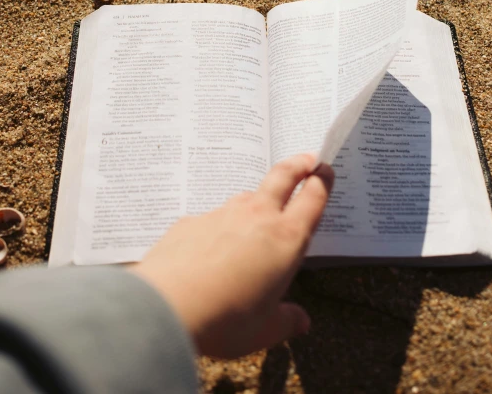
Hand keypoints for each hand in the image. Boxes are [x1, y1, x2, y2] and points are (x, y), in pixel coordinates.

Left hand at [131, 154, 333, 358]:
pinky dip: (220, 227)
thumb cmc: (223, 320)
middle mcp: (257, 217)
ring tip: (257, 219)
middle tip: (307, 159)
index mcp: (285, 239)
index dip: (322, 181)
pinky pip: (214, 218)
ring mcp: (223, 213)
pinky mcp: (193, 220)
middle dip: (298, 164)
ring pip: (247, 197)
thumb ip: (286, 321)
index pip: (312, 198)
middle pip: (283, 176)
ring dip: (258, 201)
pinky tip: (210, 252)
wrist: (166, 306)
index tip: (325, 171)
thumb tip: (301, 321)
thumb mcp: (264, 330)